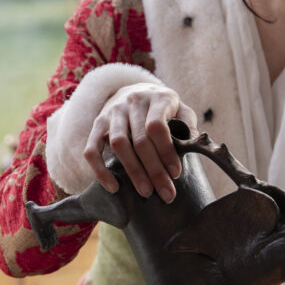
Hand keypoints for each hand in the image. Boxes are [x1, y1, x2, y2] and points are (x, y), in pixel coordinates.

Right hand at [83, 82, 197, 202]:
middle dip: (154, 170)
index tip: (176, 173)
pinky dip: (100, 170)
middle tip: (166, 193)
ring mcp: (112, 112)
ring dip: (132, 171)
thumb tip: (193, 145)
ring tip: (145, 192)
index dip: (166, 151)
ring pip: (118, 144)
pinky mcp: (98, 124)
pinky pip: (92, 149)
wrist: (134, 90)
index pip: (157, 126)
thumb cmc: (162, 108)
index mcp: (157, 98)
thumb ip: (188, 124)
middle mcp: (133, 102)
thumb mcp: (180, 109)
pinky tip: (114, 188)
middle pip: (140, 139)